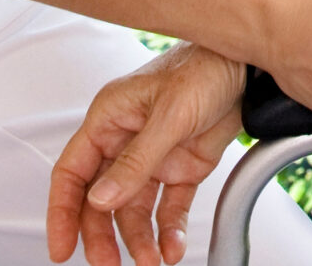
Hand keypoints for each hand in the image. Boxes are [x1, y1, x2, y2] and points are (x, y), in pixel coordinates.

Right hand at [47, 44, 246, 265]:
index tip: (62, 247)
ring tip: (150, 261)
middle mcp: (126, 141)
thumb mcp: (169, 114)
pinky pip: (170, 207)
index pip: (72, 172)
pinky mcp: (182, 168)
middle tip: (108, 264)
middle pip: (101, 199)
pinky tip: (172, 247)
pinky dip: (170, 230)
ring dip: (140, 239)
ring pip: (135, 210)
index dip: (62, 211)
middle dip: (102, 234)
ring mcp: (154, 157)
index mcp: (109, 119)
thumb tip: (102, 198)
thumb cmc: (204, 67)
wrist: (249, 66)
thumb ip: (136, 160)